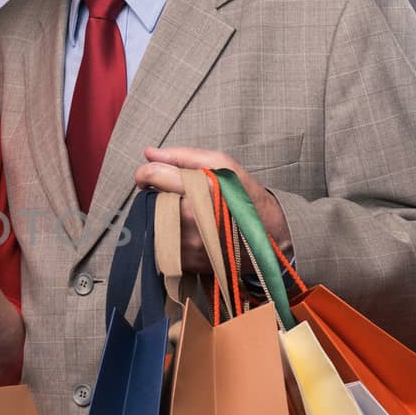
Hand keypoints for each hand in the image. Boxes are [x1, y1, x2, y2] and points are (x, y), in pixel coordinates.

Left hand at [133, 146, 291, 274]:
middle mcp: (194, 219)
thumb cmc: (246, 197)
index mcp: (204, 189)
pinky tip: (186, 230)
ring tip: (180, 212)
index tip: (148, 175)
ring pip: (152, 224)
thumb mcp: (224, 165)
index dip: (146, 172)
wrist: (269, 239)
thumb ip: (183, 156)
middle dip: (155, 195)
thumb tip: (149, 152)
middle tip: (170, 194)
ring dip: (159, 216)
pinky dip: (167, 235)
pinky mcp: (186, 262)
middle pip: (150, 202)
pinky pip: (161, 245)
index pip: (155, 175)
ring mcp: (189, 244)